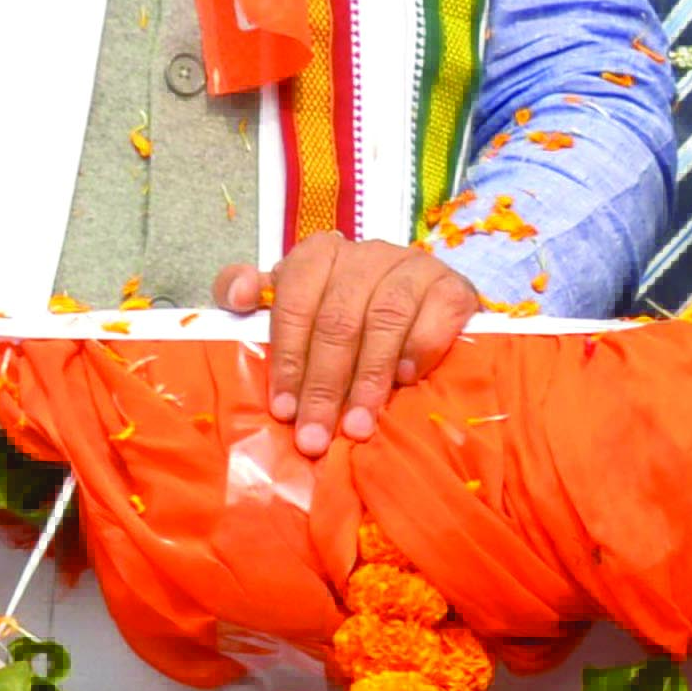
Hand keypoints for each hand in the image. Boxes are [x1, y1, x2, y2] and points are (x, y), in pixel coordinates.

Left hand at [218, 236, 478, 455]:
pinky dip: (419, 350)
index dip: (288, 359)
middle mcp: (366, 254)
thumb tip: (237, 300)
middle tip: (315, 436)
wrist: (427, 308)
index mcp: (319, 255)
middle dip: (323, 385)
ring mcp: (413, 266)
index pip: (294, 303)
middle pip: (338, 320)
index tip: (283, 410)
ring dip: (368, 379)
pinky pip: (436, 316)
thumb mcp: (301, 305)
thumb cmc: (351, 317)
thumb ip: (261, 301)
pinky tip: (406, 381)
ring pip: (384, 319)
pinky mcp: (454, 286)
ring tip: (357, 425)